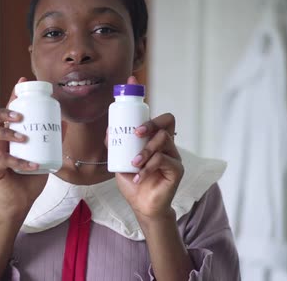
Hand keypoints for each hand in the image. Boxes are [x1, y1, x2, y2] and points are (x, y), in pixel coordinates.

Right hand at [0, 77, 48, 218]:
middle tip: (19, 115)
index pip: (5, 111)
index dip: (12, 95)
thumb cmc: (30, 178)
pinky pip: (0, 161)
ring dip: (6, 133)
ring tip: (23, 138)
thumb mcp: (44, 155)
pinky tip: (31, 165)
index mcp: (6, 136)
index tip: (23, 82)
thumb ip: (52, 140)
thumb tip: (65, 122)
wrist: (22, 203)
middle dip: (1, 112)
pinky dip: (18, 162)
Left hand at [114, 76, 183, 219]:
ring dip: (146, 151)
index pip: (152, 113)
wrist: (142, 206)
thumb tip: (109, 130)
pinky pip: (164, 160)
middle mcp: (166, 143)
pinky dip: (149, 167)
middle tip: (136, 133)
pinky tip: (139, 177)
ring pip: (164, 140)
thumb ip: (116, 146)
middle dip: (150, 123)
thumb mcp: (119, 162)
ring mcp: (174, 155)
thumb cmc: (133, 182)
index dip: (142, 97)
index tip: (131, 82)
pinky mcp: (177, 169)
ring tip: (134, 163)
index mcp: (153, 138)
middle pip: (166, 120)